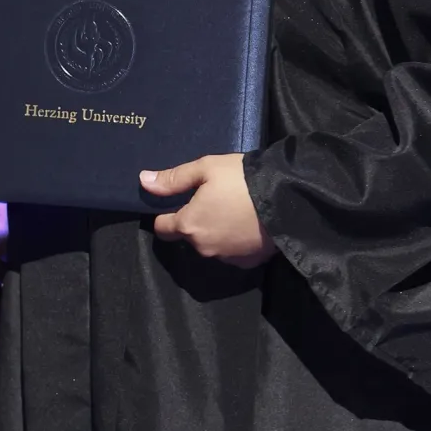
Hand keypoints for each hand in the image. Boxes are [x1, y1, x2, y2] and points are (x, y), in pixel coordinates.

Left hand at [142, 155, 275, 268]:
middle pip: (188, 236)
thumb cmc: (241, 180)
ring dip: (215, 232)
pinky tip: (246, 224)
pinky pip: (233, 252)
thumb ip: (173, 179)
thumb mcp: (205, 168)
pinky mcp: (249, 262)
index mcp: (189, 225)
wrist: (287, 199)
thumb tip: (143, 181)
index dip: (165, 214)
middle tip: (211, 199)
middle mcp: (204, 247)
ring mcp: (227, 258)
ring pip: (211, 245)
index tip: (176, 202)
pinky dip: (235, 241)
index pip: (163, 227)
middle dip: (194, 221)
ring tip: (232, 210)